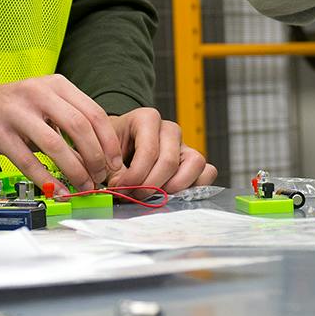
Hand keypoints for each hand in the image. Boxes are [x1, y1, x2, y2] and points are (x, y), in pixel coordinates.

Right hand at [0, 75, 123, 189]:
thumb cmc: (17, 107)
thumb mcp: (47, 102)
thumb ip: (71, 122)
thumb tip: (100, 157)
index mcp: (56, 85)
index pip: (93, 113)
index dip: (108, 142)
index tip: (115, 163)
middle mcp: (38, 94)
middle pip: (79, 127)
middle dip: (94, 157)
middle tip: (100, 177)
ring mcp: (17, 113)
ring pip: (54, 145)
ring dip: (74, 170)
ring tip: (83, 186)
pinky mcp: (0, 134)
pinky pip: (28, 161)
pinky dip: (47, 180)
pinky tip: (58, 191)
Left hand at [104, 107, 218, 193]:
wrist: (118, 147)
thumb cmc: (113, 149)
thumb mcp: (107, 155)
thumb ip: (115, 172)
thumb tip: (122, 189)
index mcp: (146, 118)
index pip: (149, 150)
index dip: (135, 176)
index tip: (121, 188)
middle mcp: (169, 129)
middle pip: (170, 161)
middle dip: (151, 185)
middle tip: (135, 196)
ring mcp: (184, 144)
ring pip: (195, 163)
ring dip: (176, 186)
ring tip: (156, 195)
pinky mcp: (193, 161)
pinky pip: (207, 172)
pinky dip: (195, 186)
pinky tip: (173, 194)